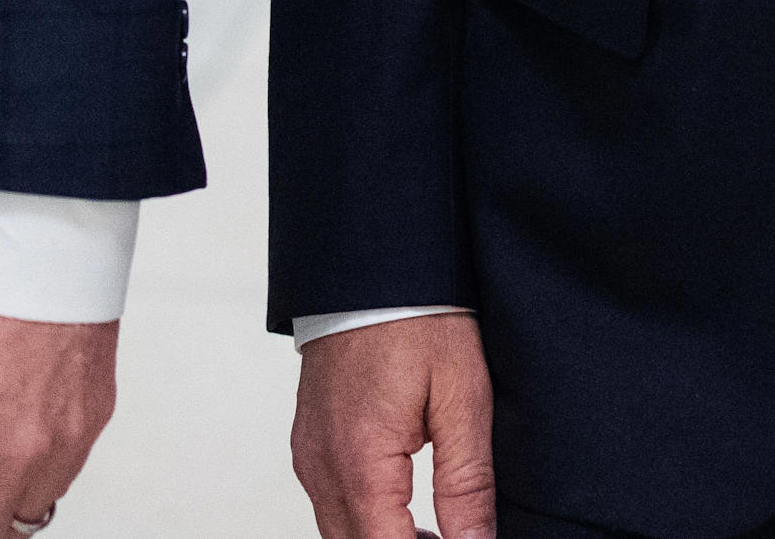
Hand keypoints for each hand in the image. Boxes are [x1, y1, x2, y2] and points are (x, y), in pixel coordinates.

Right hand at [291, 314, 496, 538]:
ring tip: (439, 534)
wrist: (373, 263)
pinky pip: (330, 503)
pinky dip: (364, 518)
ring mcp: (308, 455)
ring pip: (339, 532)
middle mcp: (322, 466)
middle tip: (455, 538)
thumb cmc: (419, 318)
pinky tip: (404, 509)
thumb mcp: (463, 398)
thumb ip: (467, 483)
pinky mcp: (307, 442)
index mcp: (360, 462)